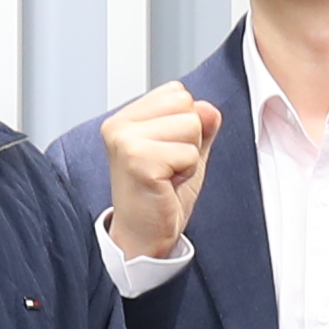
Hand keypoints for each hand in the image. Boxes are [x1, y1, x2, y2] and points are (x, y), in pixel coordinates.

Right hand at [98, 81, 216, 263]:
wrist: (142, 237)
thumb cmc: (158, 197)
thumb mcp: (186, 152)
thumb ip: (200, 125)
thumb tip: (209, 108)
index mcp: (125, 118)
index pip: (177, 92)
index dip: (184, 125)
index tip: (166, 154)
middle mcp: (119, 125)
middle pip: (186, 104)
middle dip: (189, 138)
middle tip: (168, 167)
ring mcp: (125, 141)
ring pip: (191, 125)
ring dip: (189, 157)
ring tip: (167, 176)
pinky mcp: (138, 160)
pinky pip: (189, 153)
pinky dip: (187, 172)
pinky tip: (166, 185)